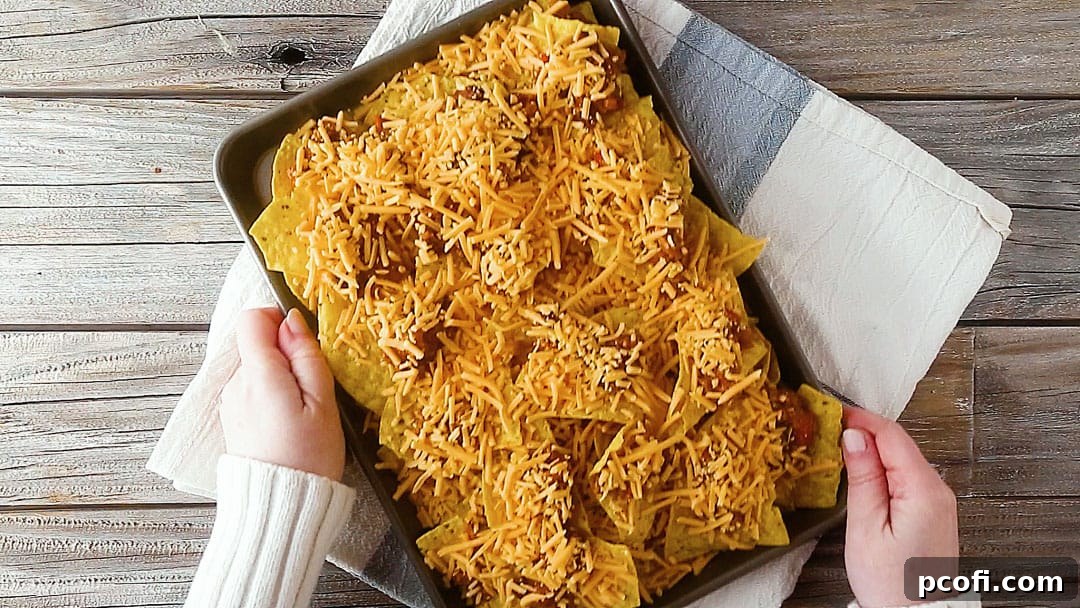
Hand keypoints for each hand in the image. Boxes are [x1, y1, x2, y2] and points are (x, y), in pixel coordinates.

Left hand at [220, 307, 344, 480]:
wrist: (281, 507)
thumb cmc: (309, 457)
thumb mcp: (323, 403)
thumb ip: (306, 356)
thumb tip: (292, 321)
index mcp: (259, 376)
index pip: (252, 319)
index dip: (277, 319)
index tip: (302, 341)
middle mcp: (236, 385)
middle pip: (255, 344)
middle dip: (284, 354)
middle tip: (311, 388)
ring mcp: (230, 403)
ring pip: (255, 369)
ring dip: (278, 377)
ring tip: (301, 411)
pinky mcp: (232, 420)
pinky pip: (250, 391)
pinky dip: (269, 396)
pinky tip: (287, 422)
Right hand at [842, 406, 958, 606]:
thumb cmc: (891, 584)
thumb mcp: (866, 528)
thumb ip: (863, 479)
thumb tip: (854, 439)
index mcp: (923, 491)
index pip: (892, 436)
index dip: (862, 419)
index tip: (834, 412)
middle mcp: (938, 491)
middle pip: (900, 444)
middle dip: (865, 431)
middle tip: (830, 428)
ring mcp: (939, 502)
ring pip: (903, 459)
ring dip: (873, 449)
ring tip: (841, 448)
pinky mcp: (933, 512)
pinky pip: (907, 476)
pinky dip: (884, 467)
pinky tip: (864, 472)